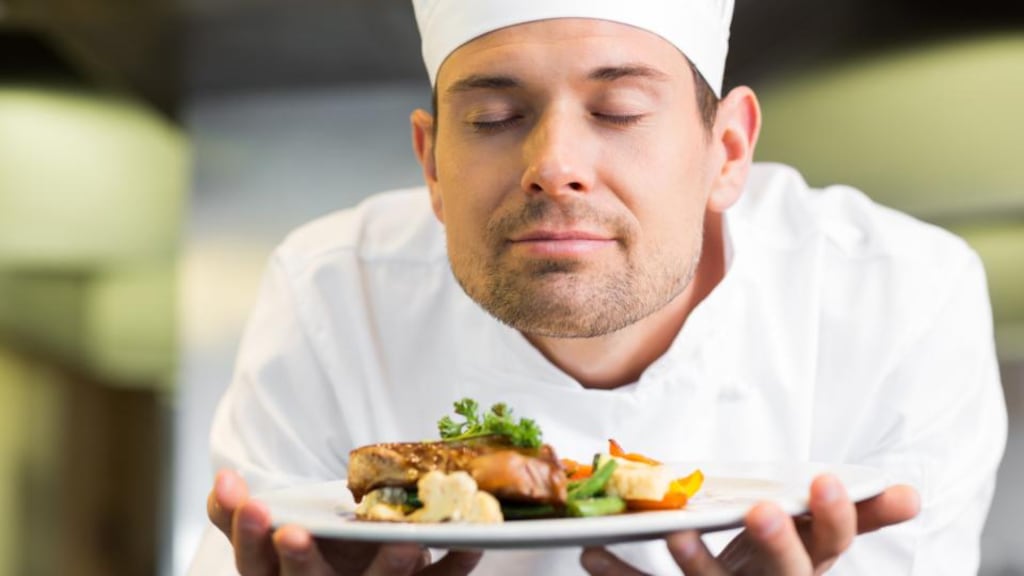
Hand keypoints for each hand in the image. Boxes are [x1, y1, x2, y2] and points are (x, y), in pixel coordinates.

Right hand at [207, 469, 482, 574]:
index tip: (255, 508)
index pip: (256, 565)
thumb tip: (223, 478)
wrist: (355, 575)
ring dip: (390, 567)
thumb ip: (234, 511)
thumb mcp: (266, 535)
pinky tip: (472, 540)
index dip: (251, 539)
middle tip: (295, 532)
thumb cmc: (310, 553)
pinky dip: (457, 562)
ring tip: (403, 539)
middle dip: (301, 561)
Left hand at [580, 474, 919, 574]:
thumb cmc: (775, 570)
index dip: (838, 517)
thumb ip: (850, 516)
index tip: (833, 482)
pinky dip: (621, 574)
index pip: (830, 544)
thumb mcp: (810, 543)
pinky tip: (591, 555)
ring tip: (675, 535)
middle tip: (763, 510)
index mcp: (802, 566)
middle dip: (778, 545)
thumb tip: (910, 493)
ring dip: (697, 564)